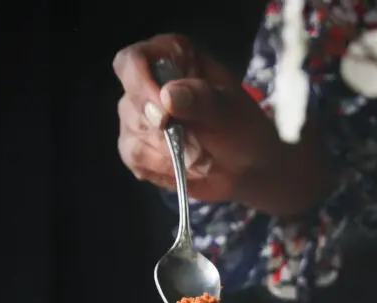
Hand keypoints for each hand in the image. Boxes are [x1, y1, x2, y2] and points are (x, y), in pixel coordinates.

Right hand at [114, 34, 327, 216]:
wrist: (246, 169)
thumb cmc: (242, 130)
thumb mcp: (231, 112)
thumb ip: (202, 100)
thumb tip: (167, 96)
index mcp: (171, 57)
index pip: (132, 61)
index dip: (140, 86)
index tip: (164, 116)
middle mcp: (148, 84)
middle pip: (130, 106)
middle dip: (163, 135)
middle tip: (198, 147)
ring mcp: (139, 117)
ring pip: (132, 138)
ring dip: (168, 157)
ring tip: (200, 158)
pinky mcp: (139, 148)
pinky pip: (135, 161)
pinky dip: (162, 171)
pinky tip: (185, 169)